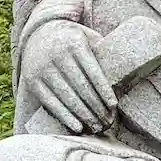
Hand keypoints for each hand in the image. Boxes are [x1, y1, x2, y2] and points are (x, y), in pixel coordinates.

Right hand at [20, 20, 115, 134]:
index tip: (114, 106)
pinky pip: (50, 102)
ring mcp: (43, 68)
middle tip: (107, 121)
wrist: (40, 34)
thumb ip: (103, 51)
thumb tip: (127, 69)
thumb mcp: (88, 37)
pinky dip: (64, 116)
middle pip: (81, 87)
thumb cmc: (73, 40)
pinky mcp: (33, 81)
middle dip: (96, 106)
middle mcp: (57, 55)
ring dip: (83, 114)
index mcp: (74, 43)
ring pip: (66, 96)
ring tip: (96, 127)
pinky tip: (77, 127)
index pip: (93, 71)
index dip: (104, 90)